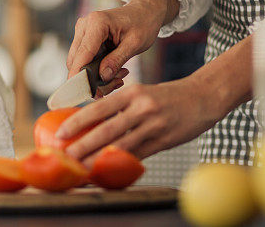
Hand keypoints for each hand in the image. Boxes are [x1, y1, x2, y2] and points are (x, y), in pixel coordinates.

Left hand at [57, 75, 222, 165]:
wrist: (203, 97)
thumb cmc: (169, 96)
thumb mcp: (143, 93)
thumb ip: (122, 109)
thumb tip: (94, 125)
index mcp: (133, 93)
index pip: (99, 108)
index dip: (78, 121)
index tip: (61, 133)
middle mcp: (142, 108)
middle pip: (106, 130)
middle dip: (83, 145)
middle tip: (65, 156)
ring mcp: (154, 125)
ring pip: (121, 146)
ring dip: (99, 159)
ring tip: (82, 168)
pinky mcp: (164, 140)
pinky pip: (138, 155)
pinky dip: (121, 164)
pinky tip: (109, 171)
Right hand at [67, 0, 177, 83]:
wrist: (144, 12)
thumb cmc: (142, 23)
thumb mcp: (135, 44)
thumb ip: (117, 60)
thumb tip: (102, 77)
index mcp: (96, 23)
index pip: (82, 54)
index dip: (80, 76)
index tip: (83, 93)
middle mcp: (84, 26)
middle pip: (77, 62)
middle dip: (93, 79)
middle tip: (117, 84)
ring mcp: (82, 32)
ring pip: (79, 64)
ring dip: (97, 77)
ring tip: (120, 76)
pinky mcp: (85, 40)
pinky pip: (85, 62)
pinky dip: (97, 71)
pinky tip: (115, 71)